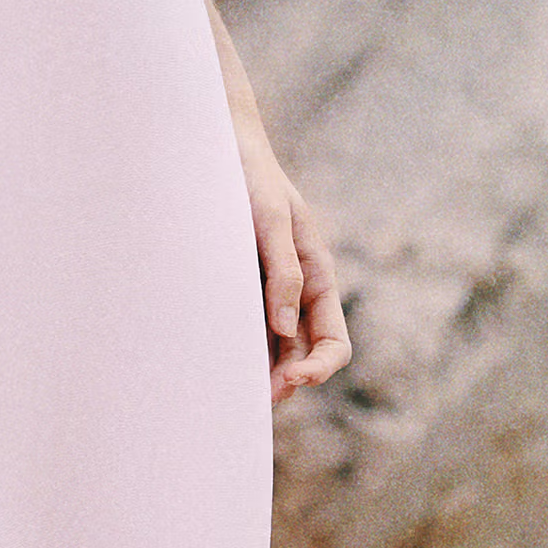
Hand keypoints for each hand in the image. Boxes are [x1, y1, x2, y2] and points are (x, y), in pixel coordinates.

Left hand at [233, 118, 350, 402]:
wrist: (220, 147)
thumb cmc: (252, 178)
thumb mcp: (271, 220)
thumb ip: (283, 271)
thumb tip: (286, 330)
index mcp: (318, 276)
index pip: (334, 343)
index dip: (319, 369)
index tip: (292, 380)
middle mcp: (297, 290)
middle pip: (301, 355)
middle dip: (284, 381)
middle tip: (250, 399)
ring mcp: (267, 290)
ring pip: (272, 347)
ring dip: (259, 370)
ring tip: (229, 390)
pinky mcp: (239, 284)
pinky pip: (244, 326)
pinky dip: (237, 347)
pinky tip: (213, 359)